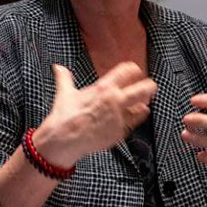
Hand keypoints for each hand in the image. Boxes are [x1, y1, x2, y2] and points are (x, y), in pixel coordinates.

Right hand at [33, 62, 156, 167]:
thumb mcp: (65, 93)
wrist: (64, 139)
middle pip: (144, 89)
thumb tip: (58, 68)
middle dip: (149, 86)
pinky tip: (133, 117)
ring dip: (142, 104)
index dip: (133, 70)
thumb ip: (64, 78)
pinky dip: (135, 119)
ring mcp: (119, 117)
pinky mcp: (120, 132)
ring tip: (141, 103)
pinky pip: (134, 123)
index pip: (128, 71)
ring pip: (143, 107)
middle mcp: (115, 101)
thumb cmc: (65, 116)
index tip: (134, 71)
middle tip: (149, 86)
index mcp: (104, 88)